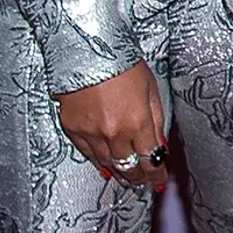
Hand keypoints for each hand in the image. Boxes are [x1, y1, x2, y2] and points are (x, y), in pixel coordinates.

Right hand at [57, 61, 168, 188]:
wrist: (87, 49)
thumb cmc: (121, 62)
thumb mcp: (151, 89)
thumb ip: (156, 121)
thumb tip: (159, 146)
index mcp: (138, 123)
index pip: (150, 160)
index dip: (156, 175)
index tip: (160, 180)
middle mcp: (114, 133)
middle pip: (129, 167)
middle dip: (139, 178)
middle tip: (144, 183)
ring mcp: (91, 133)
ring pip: (108, 164)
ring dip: (120, 173)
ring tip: (128, 178)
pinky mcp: (72, 128)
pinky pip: (88, 154)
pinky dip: (99, 162)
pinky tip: (106, 166)